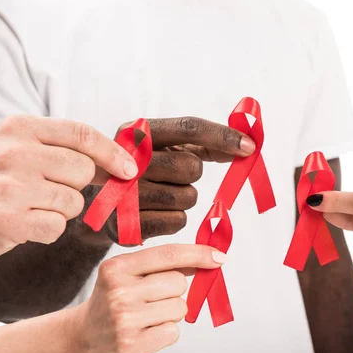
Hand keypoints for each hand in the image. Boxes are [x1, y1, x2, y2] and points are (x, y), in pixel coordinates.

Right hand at [0, 116, 137, 260]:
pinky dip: (47, 230)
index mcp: (20, 128)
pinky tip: (25, 224)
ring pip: (73, 202)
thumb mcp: (18, 148)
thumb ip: (62, 148)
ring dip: (60, 210)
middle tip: (48, 190)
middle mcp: (14, 153)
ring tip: (31, 207)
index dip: (112, 153)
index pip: (82, 134)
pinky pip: (56, 227)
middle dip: (76, 186)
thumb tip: (119, 161)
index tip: (129, 169)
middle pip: (83, 171)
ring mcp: (10, 187)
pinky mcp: (8, 220)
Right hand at [70, 244, 225, 352]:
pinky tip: (145, 331)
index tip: (219, 257)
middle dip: (174, 291)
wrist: (82, 337)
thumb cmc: (113, 301)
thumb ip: (163, 265)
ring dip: (170, 313)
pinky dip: (166, 332)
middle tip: (151, 299)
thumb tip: (208, 257)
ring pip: (180, 308)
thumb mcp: (127, 274)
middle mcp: (118, 291)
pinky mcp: (132, 345)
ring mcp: (124, 320)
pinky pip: (173, 331)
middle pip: (179, 283)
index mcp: (117, 267)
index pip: (168, 255)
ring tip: (146, 317)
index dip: (198, 254)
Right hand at [100, 117, 254, 244]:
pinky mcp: (126, 224)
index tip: (250, 147)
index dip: (222, 136)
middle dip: (192, 173)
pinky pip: (178, 222)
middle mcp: (126, 158)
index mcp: (137, 132)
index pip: (189, 127)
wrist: (102, 206)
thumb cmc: (146, 171)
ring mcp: (123, 192)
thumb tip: (246, 146)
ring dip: (184, 198)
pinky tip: (156, 213)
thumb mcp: (167, 148)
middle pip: (191, 166)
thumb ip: (205, 145)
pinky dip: (175, 219)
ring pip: (187, 197)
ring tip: (161, 195)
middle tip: (174, 176)